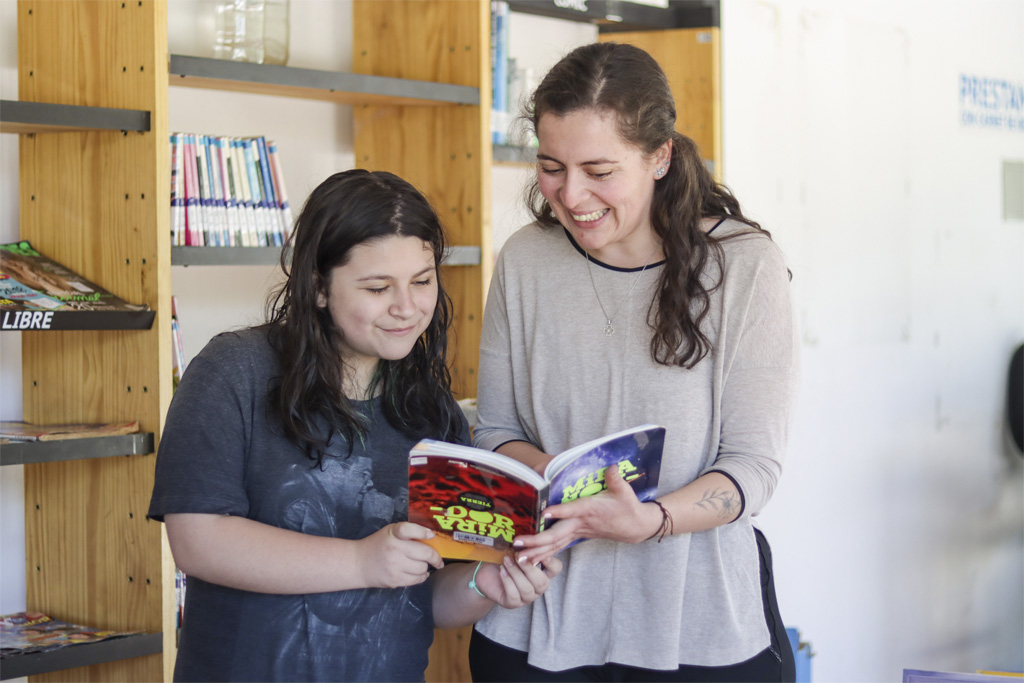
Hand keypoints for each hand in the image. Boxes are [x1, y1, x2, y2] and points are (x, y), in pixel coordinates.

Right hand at [359, 522, 443, 588]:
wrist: (359, 563)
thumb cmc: (379, 545)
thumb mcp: (390, 532)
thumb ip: (408, 533)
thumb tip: (431, 538)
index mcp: (392, 534)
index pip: (408, 529)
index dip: (422, 532)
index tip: (431, 535)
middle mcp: (394, 549)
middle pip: (424, 553)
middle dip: (435, 557)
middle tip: (438, 560)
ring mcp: (395, 566)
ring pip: (423, 568)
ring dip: (425, 567)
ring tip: (421, 565)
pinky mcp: (395, 580)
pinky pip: (417, 580)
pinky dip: (421, 576)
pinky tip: (418, 572)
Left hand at [473, 555, 561, 608]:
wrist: (487, 572)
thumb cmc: (504, 559)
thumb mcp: (515, 550)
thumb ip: (523, 547)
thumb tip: (525, 538)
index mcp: (543, 572)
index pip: (556, 569)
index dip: (551, 561)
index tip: (539, 550)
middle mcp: (537, 587)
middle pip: (542, 582)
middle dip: (529, 568)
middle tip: (518, 556)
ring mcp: (526, 597)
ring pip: (527, 589)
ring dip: (515, 573)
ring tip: (506, 560)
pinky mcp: (513, 603)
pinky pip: (514, 595)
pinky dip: (507, 580)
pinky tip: (502, 570)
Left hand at [512, 464, 660, 564]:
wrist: (635, 526)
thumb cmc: (627, 506)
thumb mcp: (624, 491)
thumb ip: (615, 479)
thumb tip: (611, 466)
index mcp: (589, 509)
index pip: (572, 511)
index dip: (559, 512)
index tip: (544, 513)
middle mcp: (580, 523)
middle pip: (556, 534)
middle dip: (537, 540)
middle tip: (518, 542)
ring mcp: (577, 532)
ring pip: (554, 544)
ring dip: (536, 551)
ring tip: (518, 557)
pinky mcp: (576, 536)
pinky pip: (557, 547)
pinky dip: (543, 554)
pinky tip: (530, 560)